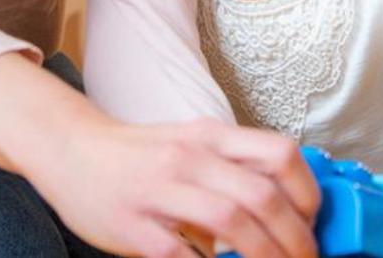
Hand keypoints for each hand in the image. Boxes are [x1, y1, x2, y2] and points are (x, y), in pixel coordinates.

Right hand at [26, 118, 319, 257]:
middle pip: (261, 196)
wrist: (70, 150)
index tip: (313, 223)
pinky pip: (180, 254)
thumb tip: (286, 208)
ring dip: (263, 256)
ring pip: (229, 222)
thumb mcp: (192, 145)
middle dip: (294, 239)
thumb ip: (233, 168)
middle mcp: (189, 158)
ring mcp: (160, 191)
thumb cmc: (139, 155)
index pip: (279, 154)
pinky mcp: (133, 225)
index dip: (307, 192)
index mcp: (211, 136)